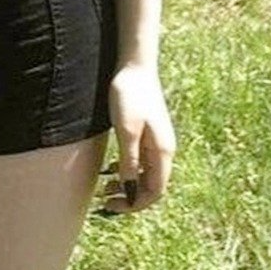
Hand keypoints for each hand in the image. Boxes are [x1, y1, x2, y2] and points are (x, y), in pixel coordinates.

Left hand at [93, 62, 175, 216]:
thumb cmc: (129, 94)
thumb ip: (129, 159)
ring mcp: (157, 140)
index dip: (135, 204)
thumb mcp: (126, 129)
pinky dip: (128, 169)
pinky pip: (141, 161)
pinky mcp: (148, 132)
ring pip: (146, 174)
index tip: (114, 205)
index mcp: (162, 151)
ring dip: (128, 184)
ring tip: (106, 186)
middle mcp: (164, 149)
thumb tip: (129, 186)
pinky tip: (112, 168)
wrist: (135, 64)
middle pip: (152, 186)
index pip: (155, 191)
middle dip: (130, 196)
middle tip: (106, 199)